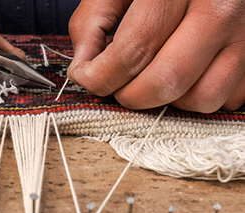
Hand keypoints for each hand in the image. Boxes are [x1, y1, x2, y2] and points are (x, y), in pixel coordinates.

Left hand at [68, 0, 244, 112]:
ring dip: (168, 101)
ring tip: (152, 79)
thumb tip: (84, 68)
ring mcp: (244, 34)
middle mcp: (219, 9)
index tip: (87, 78)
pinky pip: (227, 99)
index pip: (134, 50)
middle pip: (167, 80)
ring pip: (201, 98)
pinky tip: (183, 77)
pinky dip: (198, 97)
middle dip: (130, 96)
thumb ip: (92, 23)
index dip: (101, 76)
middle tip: (117, 86)